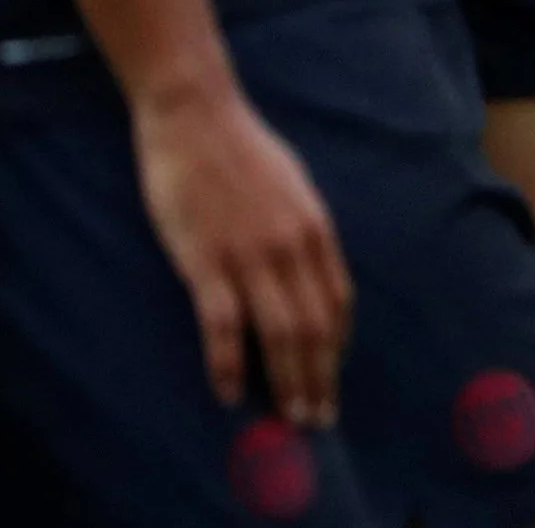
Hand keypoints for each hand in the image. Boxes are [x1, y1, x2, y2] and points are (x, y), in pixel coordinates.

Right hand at [130, 79, 352, 430]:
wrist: (196, 115)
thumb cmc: (244, 150)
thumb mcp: (294, 188)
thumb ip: (303, 232)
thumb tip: (311, 273)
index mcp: (315, 229)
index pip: (337, 303)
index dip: (336, 347)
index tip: (331, 377)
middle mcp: (291, 247)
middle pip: (315, 328)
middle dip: (320, 379)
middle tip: (318, 419)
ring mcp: (249, 256)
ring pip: (278, 334)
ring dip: (286, 382)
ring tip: (289, 419)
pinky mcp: (205, 261)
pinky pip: (221, 325)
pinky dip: (227, 364)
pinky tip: (228, 393)